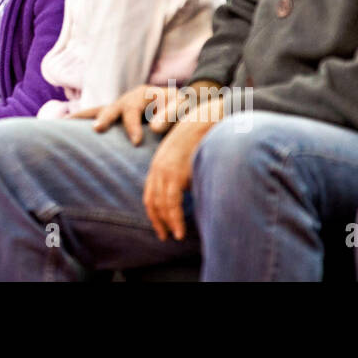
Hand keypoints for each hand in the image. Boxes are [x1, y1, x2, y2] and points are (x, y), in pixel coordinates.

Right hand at [69, 84, 178, 141]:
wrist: (181, 107)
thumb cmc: (182, 108)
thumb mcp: (181, 107)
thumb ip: (171, 115)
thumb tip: (155, 128)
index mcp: (142, 95)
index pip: (132, 111)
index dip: (133, 126)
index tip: (136, 141)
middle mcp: (127, 100)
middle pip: (111, 108)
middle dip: (104, 118)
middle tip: (97, 129)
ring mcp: (119, 107)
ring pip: (98, 111)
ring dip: (83, 118)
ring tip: (65, 124)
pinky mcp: (116, 117)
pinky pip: (97, 117)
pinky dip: (82, 121)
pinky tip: (66, 128)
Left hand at [143, 94, 224, 240]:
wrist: (207, 121)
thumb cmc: (202, 137)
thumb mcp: (187, 156)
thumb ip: (184, 173)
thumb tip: (191, 191)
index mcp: (159, 164)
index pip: (151, 193)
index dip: (155, 211)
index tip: (161, 224)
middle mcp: (158, 168)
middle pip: (152, 201)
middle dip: (157, 220)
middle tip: (164, 235)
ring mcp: (165, 171)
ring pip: (161, 205)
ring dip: (167, 224)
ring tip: (175, 236)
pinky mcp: (175, 174)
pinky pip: (171, 203)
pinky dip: (174, 220)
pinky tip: (179, 231)